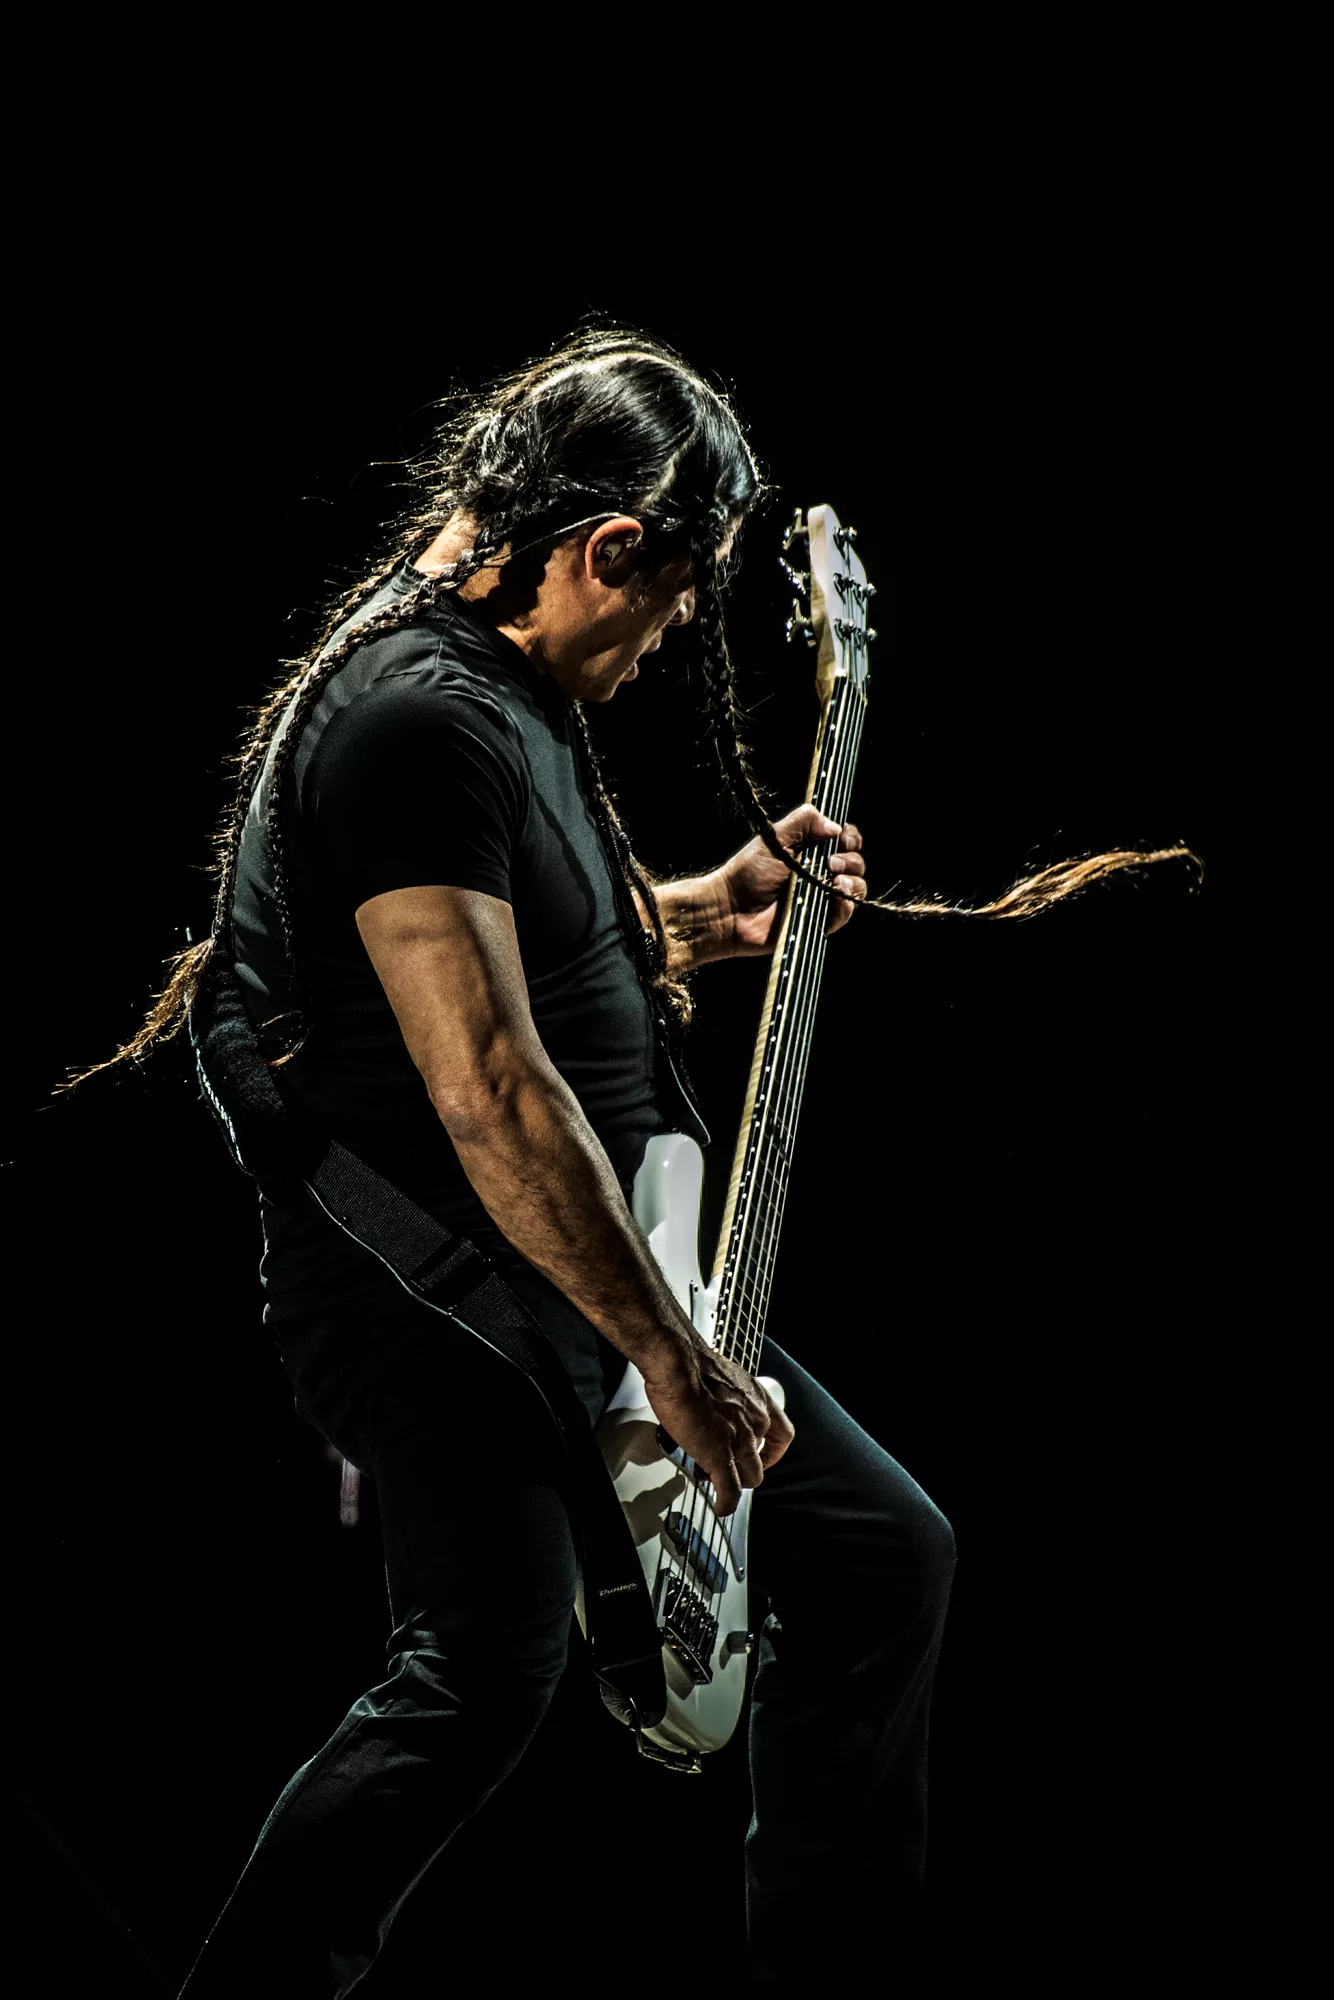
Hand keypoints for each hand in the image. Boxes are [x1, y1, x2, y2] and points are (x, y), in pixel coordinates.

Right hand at [642, 1341, 794, 1516]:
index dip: (773, 1450)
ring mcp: (740, 1440)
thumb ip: (722, 1396)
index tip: (762, 1454)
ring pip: (751, 1477)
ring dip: (735, 1484)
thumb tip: (709, 1401)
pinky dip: (727, 1503)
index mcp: (757, 1399)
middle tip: (726, 1467)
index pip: (782, 1433)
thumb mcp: (719, 1378)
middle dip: (745, 1467)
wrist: (679, 1365)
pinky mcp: (720, 1456)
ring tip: (716, 1483)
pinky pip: (730, 1489)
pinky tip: (721, 1507)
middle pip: (762, 1459)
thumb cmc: (690, 1363)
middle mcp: (755, 1420)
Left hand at [719, 806, 866, 956]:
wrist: (732, 909)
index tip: (841, 838)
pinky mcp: (820, 922)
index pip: (844, 840)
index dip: (849, 838)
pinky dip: (846, 903)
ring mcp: (822, 898)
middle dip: (849, 859)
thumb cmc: (748, 873)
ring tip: (833, 879)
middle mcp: (820, 873)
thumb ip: (804, 822)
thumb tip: (836, 827)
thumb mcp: (775, 837)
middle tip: (829, 862)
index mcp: (811, 851)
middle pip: (855, 863)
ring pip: (856, 887)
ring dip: (852, 880)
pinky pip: (846, 913)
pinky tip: (836, 894)